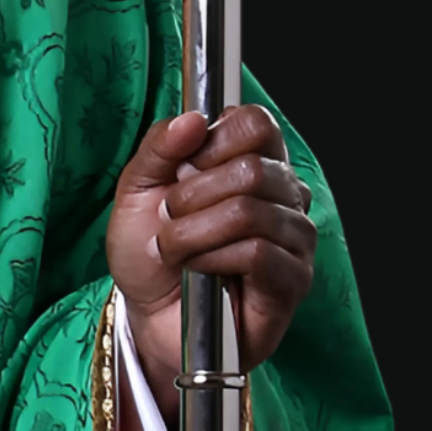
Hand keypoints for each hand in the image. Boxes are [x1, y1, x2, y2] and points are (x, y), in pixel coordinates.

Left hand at [106, 107, 315, 401]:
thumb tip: (194, 118)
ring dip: (195, 233)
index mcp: (251, 159)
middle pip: (253, 168)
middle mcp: (283, 193)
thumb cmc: (148, 247)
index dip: (214, 141)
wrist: (146, 312)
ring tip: (178, 249)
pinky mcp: (293, 280)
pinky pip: (260, 254)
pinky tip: (200, 270)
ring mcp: (294, 237)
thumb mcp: (137, 187)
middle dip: (193, 196)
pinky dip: (214, 259)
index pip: (257, 123)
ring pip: (251, 212)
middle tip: (172, 219)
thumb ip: (160, 147)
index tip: (184, 168)